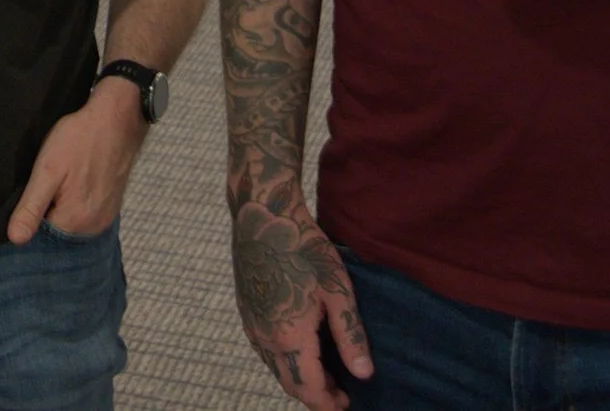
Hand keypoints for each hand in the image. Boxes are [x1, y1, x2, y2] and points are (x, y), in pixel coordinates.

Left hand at [7, 77, 143, 242]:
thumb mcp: (47, 170)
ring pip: (71, 218)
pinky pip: (87, 210)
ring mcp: (106, 216)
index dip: (33, 207)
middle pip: (57, 226)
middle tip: (53, 176)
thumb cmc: (80, 140)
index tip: (40, 183)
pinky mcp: (112, 205)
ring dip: (64, 202)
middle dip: (49, 205)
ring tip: (67, 174)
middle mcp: (93, 226)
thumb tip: (15, 239)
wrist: (116, 118)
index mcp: (75, 222)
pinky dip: (79, 198)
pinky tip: (78, 177)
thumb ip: (31, 207)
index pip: (39, 230)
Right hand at [232, 195, 372, 408]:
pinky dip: (286, 362)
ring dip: (300, 380)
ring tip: (328, 375)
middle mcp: (264, 339)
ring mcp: (251, 326)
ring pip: (276, 370)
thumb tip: (364, 374)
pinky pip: (265, 352)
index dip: (329, 404)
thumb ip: (350, 335)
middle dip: (316, 396)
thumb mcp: (338, 290)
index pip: (309, 389)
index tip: (347, 406)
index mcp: (289, 337)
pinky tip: (303, 350)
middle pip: (291, 385)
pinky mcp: (245, 313)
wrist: (263, 217)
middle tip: (342, 395)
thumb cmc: (304, 248)